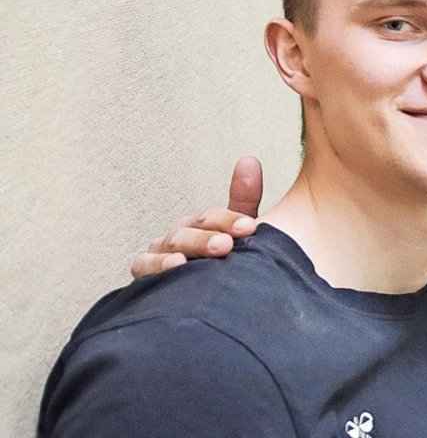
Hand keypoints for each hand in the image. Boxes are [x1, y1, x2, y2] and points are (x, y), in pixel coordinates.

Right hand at [129, 157, 263, 277]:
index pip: (213, 217)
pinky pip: (144, 267)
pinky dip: (156, 267)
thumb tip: (249, 159)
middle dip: (207, 239)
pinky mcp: (145, 274)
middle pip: (189, 231)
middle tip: (226, 245)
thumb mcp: (238, 234)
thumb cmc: (225, 263)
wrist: (207, 298)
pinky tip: (174, 268)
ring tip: (190, 259)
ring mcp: (160, 253)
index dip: (230, 220)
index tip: (250, 228)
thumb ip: (243, 201)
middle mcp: (178, 235)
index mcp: (201, 224)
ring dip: (182, 252)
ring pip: (169, 246)